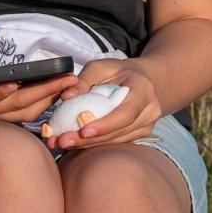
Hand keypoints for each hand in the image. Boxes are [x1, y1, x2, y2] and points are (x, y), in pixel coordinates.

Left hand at [44, 57, 164, 151]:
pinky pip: (114, 143)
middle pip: (118, 132)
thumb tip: (66, 96)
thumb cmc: (118, 71)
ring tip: (62, 143)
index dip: (106, 124)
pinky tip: (73, 144)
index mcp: (142, 90)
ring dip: (87, 145)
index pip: (126, 112)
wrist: (141, 80)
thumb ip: (84, 80)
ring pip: (115, 141)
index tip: (84, 131)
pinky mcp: (137, 136)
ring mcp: (145, 127)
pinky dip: (92, 144)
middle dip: (89, 140)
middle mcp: (148, 112)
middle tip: (63, 141)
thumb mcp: (100, 67)